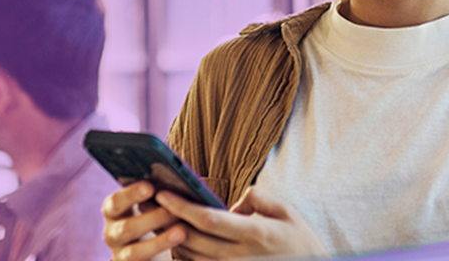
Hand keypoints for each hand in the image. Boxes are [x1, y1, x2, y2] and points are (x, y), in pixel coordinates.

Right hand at [102, 181, 185, 260]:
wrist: (152, 247)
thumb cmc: (154, 213)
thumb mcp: (151, 202)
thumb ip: (157, 191)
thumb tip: (176, 177)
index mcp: (113, 210)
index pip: (115, 202)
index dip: (131, 194)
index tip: (151, 186)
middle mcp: (111, 234)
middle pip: (125, 229)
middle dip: (152, 219)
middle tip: (174, 210)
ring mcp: (120, 256)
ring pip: (133, 253)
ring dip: (160, 241)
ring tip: (182, 231)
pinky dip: (161, 255)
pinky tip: (180, 251)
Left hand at [155, 186, 325, 259]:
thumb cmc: (299, 240)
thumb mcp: (286, 211)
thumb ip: (257, 199)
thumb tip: (234, 203)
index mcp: (254, 235)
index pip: (209, 221)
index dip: (184, 207)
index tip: (164, 193)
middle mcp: (240, 257)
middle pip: (194, 240)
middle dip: (169, 220)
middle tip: (149, 202)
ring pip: (193, 257)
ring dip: (173, 237)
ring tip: (156, 216)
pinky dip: (186, 254)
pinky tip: (178, 237)